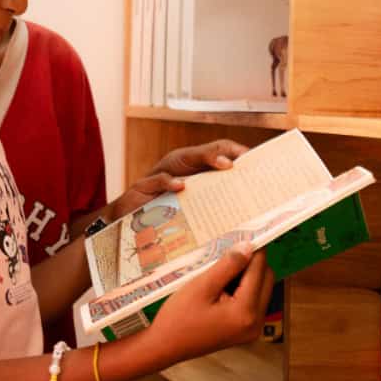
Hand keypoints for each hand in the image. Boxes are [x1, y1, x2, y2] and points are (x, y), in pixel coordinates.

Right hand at [109, 140, 249, 219]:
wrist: (125, 229)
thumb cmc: (162, 220)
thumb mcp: (192, 212)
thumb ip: (212, 207)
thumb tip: (245, 216)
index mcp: (192, 171)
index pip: (217, 152)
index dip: (236, 152)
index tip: (255, 159)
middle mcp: (178, 167)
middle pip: (205, 151)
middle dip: (225, 152)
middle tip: (244, 159)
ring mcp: (161, 173)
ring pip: (184, 157)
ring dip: (206, 159)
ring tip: (226, 165)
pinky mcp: (144, 185)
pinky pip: (159, 179)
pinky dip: (170, 182)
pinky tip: (182, 187)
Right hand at [143, 246, 274, 365]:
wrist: (165, 346)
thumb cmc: (179, 317)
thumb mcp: (202, 286)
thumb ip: (228, 266)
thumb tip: (248, 247)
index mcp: (246, 312)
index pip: (259, 271)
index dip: (253, 250)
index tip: (244, 233)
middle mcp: (256, 322)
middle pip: (266, 280)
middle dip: (252, 263)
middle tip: (229, 250)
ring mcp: (252, 329)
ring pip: (261, 290)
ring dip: (247, 275)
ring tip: (221, 268)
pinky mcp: (245, 330)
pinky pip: (252, 302)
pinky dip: (242, 289)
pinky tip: (222, 283)